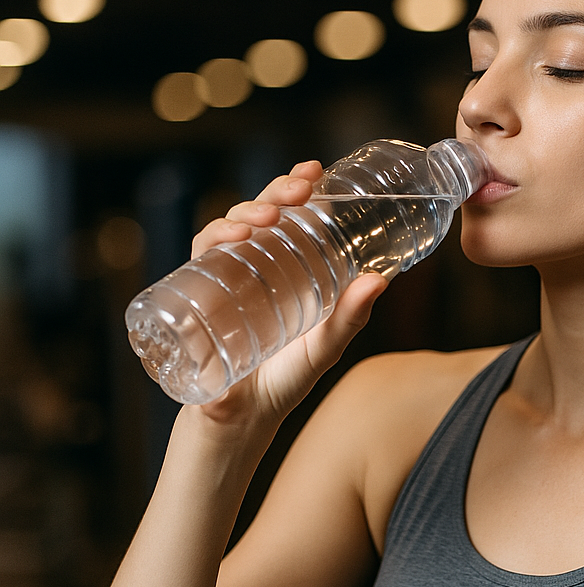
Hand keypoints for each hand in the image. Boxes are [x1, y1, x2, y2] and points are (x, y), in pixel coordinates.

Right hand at [188, 160, 388, 426]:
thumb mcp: (325, 347)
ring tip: (270, 214)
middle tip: (300, 187)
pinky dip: (215, 236)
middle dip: (277, 190)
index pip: (291, 217)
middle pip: (261, 212)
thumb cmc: (286, 380)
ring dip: (248, 210)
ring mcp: (226, 275)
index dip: (298, 188)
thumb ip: (351, 317)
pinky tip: (235, 236)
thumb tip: (381, 280)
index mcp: (288, 268)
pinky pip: (202, 252)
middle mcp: (255, 264)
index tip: (315, 170)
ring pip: (231, 224)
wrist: (241, 416)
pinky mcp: (199, 291)